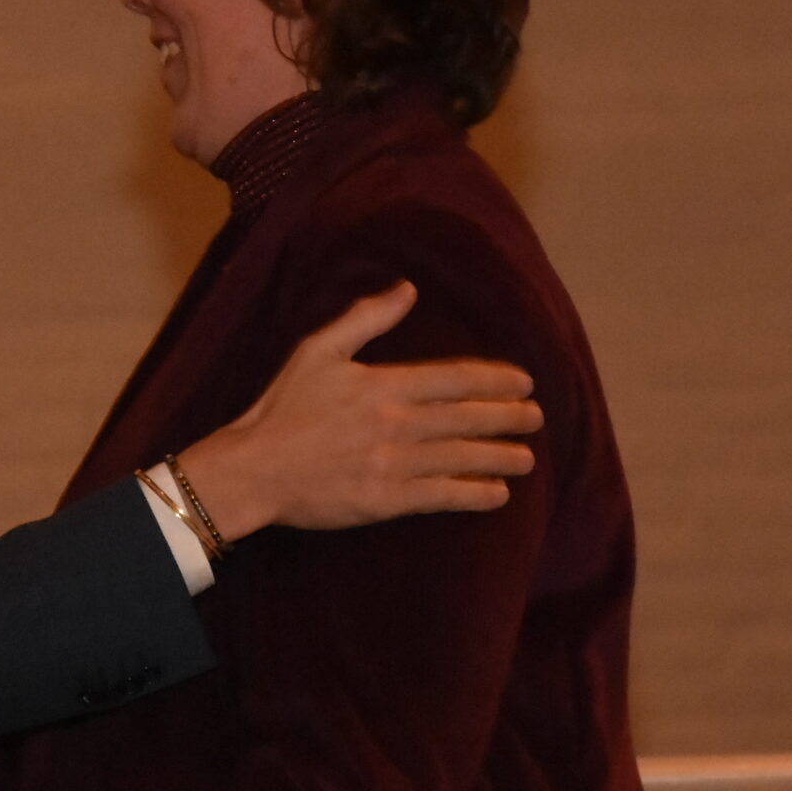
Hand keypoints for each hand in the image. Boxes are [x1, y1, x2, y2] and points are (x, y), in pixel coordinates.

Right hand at [173, 282, 541, 541]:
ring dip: (500, 456)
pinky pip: (442, 496)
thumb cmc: (282, 408)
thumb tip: (407, 290)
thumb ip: (366, 318)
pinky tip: (498, 493)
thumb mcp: (318, 350)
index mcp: (385, 385)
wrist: (255, 468)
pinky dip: (474, 494)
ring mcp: (395, 464)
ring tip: (527, 456)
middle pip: (468, 418)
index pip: (456, 379)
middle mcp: (398, 424)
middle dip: (508, 417)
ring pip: (462, 457)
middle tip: (536, 417)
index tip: (524, 382)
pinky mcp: (387, 500)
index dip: (496, 380)